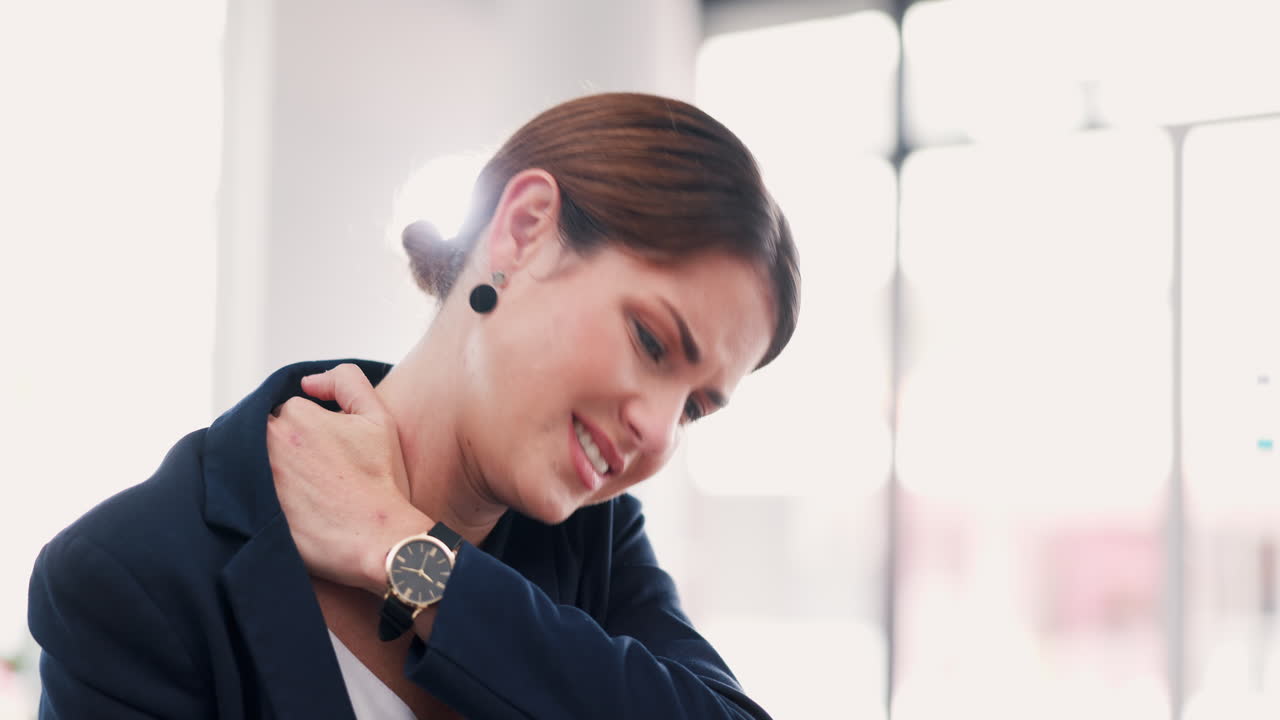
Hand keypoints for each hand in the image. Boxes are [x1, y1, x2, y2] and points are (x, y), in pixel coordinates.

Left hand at [266, 363, 430, 593]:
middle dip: (287, 449)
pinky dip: (262, 497)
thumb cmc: (380, 478)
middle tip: (315, 475)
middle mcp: (268, 439)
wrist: (377, 537)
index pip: (288, 414)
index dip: (310, 432)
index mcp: (295, 413)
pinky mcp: (249, 510)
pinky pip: (246, 495)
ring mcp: (256, 475)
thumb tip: (308, 383)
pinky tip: (292, 510)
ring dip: (273, 472)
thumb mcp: (377, 417)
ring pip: (255, 463)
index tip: (327, 453)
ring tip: (304, 493)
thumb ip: (347, 381)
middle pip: (268, 436)